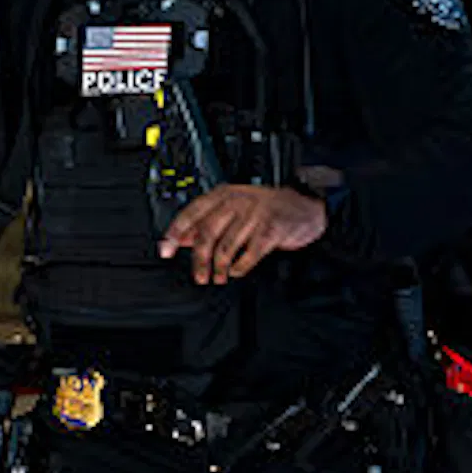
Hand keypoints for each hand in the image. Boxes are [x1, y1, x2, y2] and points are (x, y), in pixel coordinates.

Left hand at [156, 184, 325, 285]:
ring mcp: (254, 216)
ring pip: (226, 247)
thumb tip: (184, 237)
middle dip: (199, 260)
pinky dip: (240, 267)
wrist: (304, 206)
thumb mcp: (235, 206)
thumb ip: (209, 219)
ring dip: (219, 268)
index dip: (176, 233)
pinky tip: (237, 271)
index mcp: (224, 195)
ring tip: (218, 277)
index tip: (166, 249)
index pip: (192, 213)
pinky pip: (248, 255)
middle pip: (207, 233)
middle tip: (198, 276)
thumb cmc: (267, 207)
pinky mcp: (269, 231)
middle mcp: (237, 203)